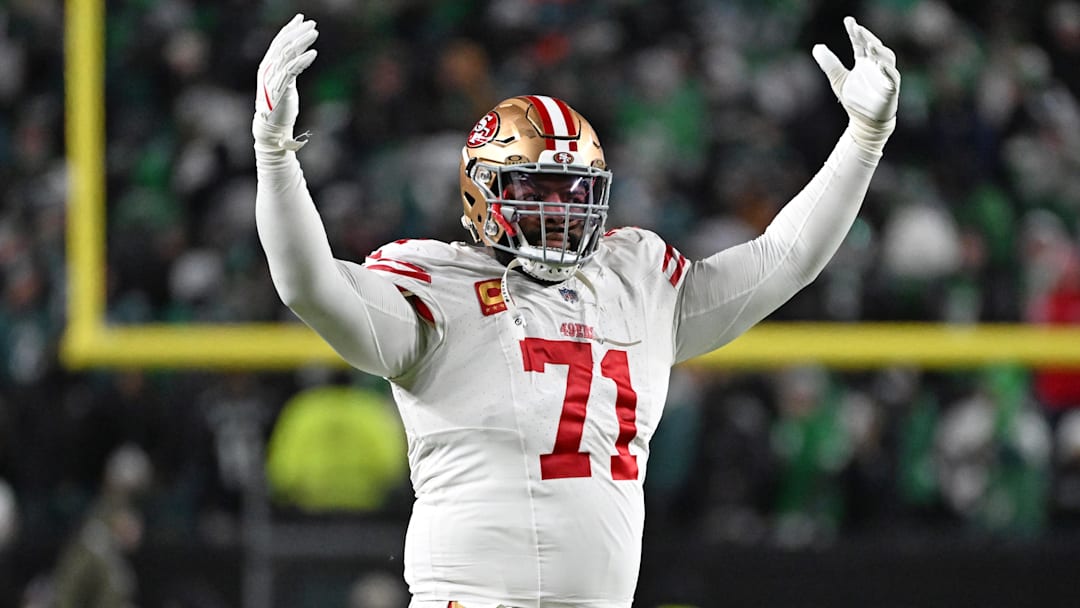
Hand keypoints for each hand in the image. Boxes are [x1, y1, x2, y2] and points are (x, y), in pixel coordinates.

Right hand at [254, 14, 318, 149]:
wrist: (272, 127)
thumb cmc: (280, 106)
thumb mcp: (286, 82)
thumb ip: (291, 66)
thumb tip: (301, 52)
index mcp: (268, 65)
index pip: (278, 41)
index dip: (289, 29)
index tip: (301, 19)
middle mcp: (268, 69)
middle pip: (283, 44)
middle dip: (298, 31)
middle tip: (312, 24)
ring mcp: (274, 78)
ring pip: (287, 53)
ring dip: (302, 41)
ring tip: (315, 33)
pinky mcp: (281, 88)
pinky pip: (292, 70)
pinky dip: (303, 60)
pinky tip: (313, 54)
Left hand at [813, 17, 899, 133]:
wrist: (865, 123)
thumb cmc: (855, 101)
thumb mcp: (838, 80)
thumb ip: (829, 64)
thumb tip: (817, 47)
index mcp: (864, 62)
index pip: (860, 43)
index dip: (855, 32)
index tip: (849, 21)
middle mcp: (876, 66)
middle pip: (873, 46)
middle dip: (866, 37)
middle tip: (857, 28)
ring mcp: (885, 76)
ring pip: (886, 58)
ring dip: (878, 51)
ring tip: (869, 45)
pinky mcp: (891, 89)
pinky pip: (893, 77)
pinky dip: (888, 70)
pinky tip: (880, 64)